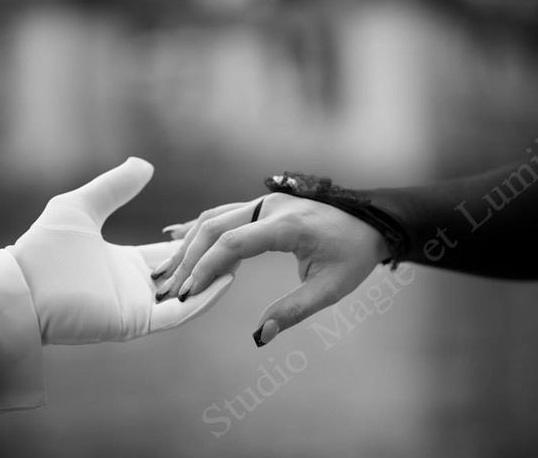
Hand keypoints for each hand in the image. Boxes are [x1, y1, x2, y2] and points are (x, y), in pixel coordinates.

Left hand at [7, 157, 232, 344]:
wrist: (23, 285)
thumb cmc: (46, 247)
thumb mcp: (83, 205)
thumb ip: (115, 186)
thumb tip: (145, 164)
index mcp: (126, 264)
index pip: (170, 253)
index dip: (194, 241)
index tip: (218, 228)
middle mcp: (137, 288)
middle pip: (185, 273)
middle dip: (211, 260)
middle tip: (242, 242)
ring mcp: (140, 307)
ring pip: (190, 294)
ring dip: (215, 278)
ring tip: (245, 258)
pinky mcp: (140, 322)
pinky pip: (181, 312)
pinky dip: (206, 297)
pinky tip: (229, 277)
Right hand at [152, 193, 387, 345]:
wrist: (370, 223)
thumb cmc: (353, 255)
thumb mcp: (330, 288)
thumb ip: (295, 309)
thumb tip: (261, 336)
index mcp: (288, 225)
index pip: (233, 242)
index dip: (205, 268)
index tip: (187, 292)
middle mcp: (271, 207)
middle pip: (215, 226)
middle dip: (188, 258)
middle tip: (170, 287)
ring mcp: (266, 202)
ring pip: (215, 217)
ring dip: (190, 243)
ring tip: (168, 270)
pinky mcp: (264, 206)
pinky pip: (224, 214)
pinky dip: (201, 229)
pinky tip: (178, 239)